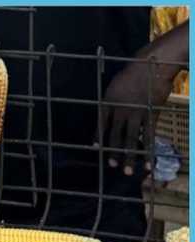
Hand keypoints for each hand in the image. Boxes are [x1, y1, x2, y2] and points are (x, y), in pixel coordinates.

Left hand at [100, 53, 178, 175]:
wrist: (152, 63)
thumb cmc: (133, 73)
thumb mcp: (115, 86)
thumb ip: (112, 102)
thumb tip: (109, 117)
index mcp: (109, 102)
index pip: (101, 123)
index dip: (98, 137)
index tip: (95, 148)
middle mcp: (120, 110)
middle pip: (115, 135)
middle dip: (114, 152)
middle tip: (112, 166)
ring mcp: (136, 113)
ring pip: (132, 139)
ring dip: (130, 157)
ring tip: (128, 171)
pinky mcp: (151, 114)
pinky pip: (149, 136)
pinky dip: (149, 150)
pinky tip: (148, 162)